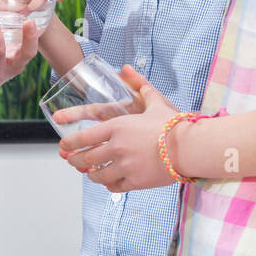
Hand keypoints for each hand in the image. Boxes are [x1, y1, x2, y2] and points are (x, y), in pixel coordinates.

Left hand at [57, 66, 183, 190]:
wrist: (193, 147)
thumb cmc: (175, 124)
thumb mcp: (155, 102)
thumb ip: (139, 86)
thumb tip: (126, 69)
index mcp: (117, 127)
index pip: (83, 138)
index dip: (69, 145)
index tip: (63, 147)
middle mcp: (117, 147)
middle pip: (86, 159)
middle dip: (75, 161)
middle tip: (72, 161)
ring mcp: (125, 166)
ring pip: (98, 175)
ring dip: (91, 175)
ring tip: (89, 173)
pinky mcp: (136, 182)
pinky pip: (114, 186)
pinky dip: (108, 185)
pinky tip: (108, 182)